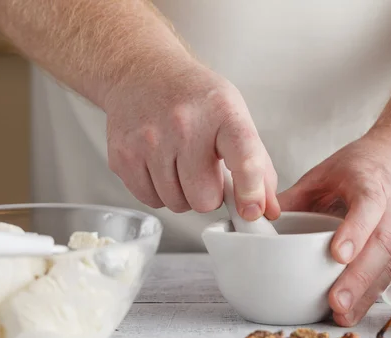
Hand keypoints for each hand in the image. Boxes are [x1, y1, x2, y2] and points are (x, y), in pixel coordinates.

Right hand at [104, 59, 279, 220]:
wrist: (142, 72)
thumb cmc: (194, 98)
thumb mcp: (234, 117)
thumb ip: (257, 165)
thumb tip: (268, 210)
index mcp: (222, 112)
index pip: (244, 158)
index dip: (251, 191)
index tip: (252, 212)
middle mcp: (184, 124)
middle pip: (205, 198)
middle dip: (209, 194)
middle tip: (205, 171)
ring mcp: (149, 140)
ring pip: (177, 204)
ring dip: (183, 193)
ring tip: (181, 163)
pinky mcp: (123, 155)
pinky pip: (151, 200)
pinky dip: (159, 191)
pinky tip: (161, 166)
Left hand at [278, 127, 390, 325]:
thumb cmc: (367, 163)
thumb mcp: (328, 170)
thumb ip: (297, 196)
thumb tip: (258, 221)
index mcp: (372, 181)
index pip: (369, 205)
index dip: (356, 230)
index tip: (338, 254)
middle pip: (381, 245)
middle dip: (358, 278)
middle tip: (335, 302)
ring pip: (389, 266)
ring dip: (365, 294)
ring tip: (342, 315)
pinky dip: (372, 294)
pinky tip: (353, 311)